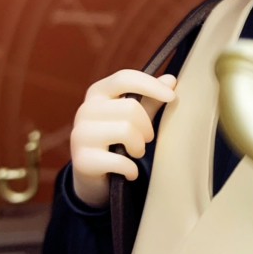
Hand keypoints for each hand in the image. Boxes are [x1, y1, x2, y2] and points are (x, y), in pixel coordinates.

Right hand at [69, 70, 176, 206]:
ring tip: (136, 153)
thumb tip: (171, 79)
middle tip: (146, 140)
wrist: (92, 175)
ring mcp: (80, 135)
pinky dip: (132, 169)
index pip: (124, 78)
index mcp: (98, 93)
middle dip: (146, 127)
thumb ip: (150, 99)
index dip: (151, 85)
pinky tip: (130, 172)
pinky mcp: (81, 160)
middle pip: (131, 108)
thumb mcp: (134, 117)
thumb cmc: (117, 140)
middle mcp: (85, 110)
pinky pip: (119, 160)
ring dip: (139, 147)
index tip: (172, 97)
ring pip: (125, 131)